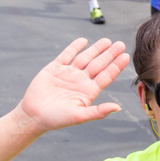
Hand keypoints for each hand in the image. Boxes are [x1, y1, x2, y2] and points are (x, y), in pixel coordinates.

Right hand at [14, 38, 129, 132]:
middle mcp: (81, 81)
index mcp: (89, 91)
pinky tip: (84, 41)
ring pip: (85, 58)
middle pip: (98, 64)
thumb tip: (118, 107)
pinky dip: (75, 47)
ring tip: (107, 40)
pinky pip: (67, 55)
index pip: (106, 76)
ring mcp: (68, 73)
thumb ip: (98, 111)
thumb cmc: (57, 119)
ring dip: (96, 49)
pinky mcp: (55, 68)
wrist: (33, 115)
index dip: (116, 66)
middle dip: (109, 54)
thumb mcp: (80, 116)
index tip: (126, 56)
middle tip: (121, 44)